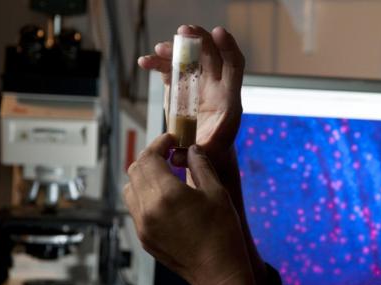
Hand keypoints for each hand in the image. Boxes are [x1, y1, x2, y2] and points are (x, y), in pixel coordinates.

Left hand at [123, 134, 256, 284]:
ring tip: (165, 174)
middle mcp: (148, 209)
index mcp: (166, 194)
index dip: (159, 143)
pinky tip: (165, 197)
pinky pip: (135, 208)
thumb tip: (191, 150)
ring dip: (144, 176)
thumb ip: (200, 165)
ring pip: (130, 188)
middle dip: (151, 157)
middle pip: (135, 170)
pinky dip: (145, 195)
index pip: (149, 157)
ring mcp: (143, 225)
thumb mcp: (217, 192)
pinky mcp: (144, 237)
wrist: (217, 271)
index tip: (170, 139)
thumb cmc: (222, 233)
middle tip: (168, 153)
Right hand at [138, 25, 243, 165]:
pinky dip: (160, 63)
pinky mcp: (182, 87)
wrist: (206, 154)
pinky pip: (172, 69)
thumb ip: (194, 156)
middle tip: (183, 31)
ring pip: (189, 59)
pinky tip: (146, 62)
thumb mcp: (207, 156)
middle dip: (198, 40)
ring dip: (175, 50)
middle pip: (211, 55)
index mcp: (228, 99)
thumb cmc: (212, 155)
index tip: (218, 32)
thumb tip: (177, 157)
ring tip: (159, 50)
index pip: (234, 66)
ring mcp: (198, 84)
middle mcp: (216, 87)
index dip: (229, 47)